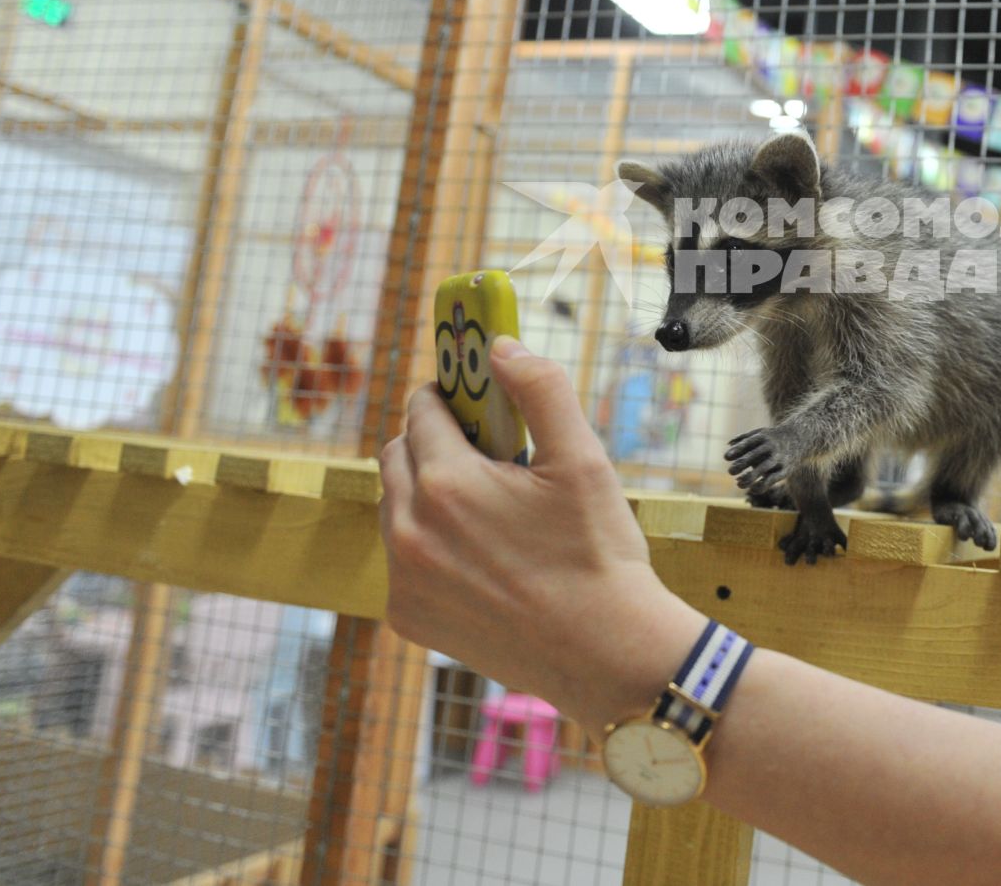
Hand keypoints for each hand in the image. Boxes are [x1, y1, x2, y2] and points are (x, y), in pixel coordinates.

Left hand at [377, 337, 706, 730]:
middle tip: (489, 455)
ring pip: (395, 508)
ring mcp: (404, 580)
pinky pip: (404, 560)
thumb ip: (540, 389)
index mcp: (446, 484)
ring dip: (429, 494)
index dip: (450, 395)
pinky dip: (431, 547)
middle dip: (434, 443)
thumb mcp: (583, 459)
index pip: (422, 409)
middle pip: (398, 454)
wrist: (606, 655)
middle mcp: (408, 531)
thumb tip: (501, 346)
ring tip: (492, 509)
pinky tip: (485, 559)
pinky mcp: (408, 619)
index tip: (477, 402)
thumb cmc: (600, 556)